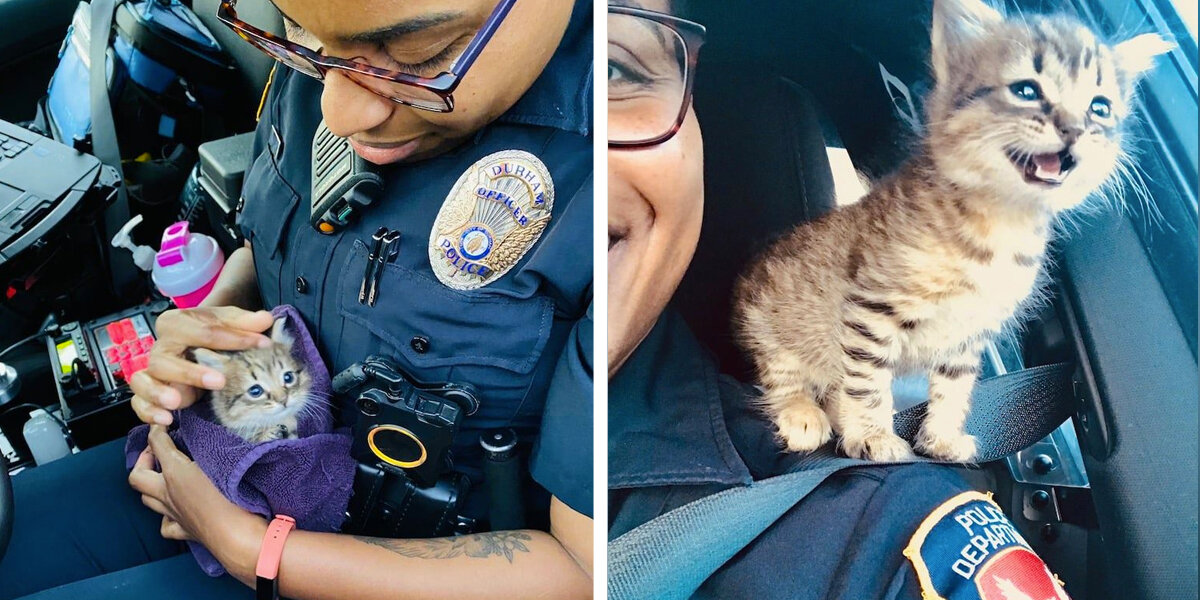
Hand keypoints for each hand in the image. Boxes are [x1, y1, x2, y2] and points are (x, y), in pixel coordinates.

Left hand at [129, 426, 265, 567]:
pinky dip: (165, 516)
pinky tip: (174, 509)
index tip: (163, 423)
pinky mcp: (185, 531)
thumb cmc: (235, 499)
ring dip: (150, 486)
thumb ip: (211, 445)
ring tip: (162, 476)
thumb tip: (209, 435)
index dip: (157, 430)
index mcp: (176, 473)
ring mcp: (174, 514)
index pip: (157, 444)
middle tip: (156, 451)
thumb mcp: (224, 461)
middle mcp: (168, 494)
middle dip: (143, 460)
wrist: (240, 536)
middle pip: (137, 476)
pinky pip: (166, 525)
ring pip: (147, 501)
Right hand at [130, 307, 274, 424]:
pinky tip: (166, 419)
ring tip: (177, 402)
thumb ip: (245, 323)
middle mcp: (161, 347)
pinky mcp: (149, 392)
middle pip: (165, 358)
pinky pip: (139, 403)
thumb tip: (265, 320)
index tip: (262, 344)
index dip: (235, 338)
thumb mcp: (228, 323)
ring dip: (158, 393)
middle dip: (191, 372)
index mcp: (177, 323)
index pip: (204, 330)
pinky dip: (148, 412)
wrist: (196, 343)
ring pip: (143, 381)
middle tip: (219, 382)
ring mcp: (152, 371)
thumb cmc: (211, 333)